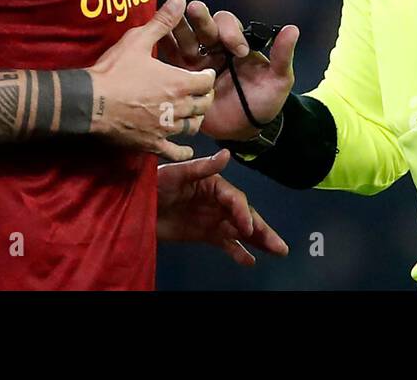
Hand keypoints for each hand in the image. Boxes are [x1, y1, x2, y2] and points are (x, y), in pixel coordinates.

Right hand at [89, 0, 217, 161]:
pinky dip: (183, 150)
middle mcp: (178, 107)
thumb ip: (162, 21)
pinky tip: (184, 148)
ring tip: (191, 114)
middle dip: (204, 98)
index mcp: (178, 82)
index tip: (203, 75)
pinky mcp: (152, 144)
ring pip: (192, 127)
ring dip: (195, 119)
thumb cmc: (114, 70)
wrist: (90, 103)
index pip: (207, 82)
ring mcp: (166, 128)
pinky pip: (175, 152)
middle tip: (199, 93)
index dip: (207, 78)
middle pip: (203, 105)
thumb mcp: (138, 40)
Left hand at [156, 149, 288, 264]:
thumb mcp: (176, 173)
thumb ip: (202, 167)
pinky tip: (250, 261)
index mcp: (214, 184)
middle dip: (262, 230)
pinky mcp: (204, 234)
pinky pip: (226, 243)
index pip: (235, 199)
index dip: (243, 213)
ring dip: (259, 241)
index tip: (247, 228)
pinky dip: (238, 251)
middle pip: (245, 216)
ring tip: (277, 251)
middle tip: (280, 246)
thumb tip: (227, 154)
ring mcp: (212, 219)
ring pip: (241, 231)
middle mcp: (217, 202)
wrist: (136, 205)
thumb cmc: (155, 184)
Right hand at [158, 1, 297, 140]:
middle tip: (194, 9)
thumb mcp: (279, 79)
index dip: (231, 32)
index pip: (228, 25)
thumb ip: (282, 56)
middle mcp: (213, 47)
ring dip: (178, 30)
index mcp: (235, 44)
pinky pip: (170, 62)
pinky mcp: (181, 79)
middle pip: (202, 26)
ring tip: (168, 23)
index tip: (239, 51)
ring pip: (184, 40)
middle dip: (198, 17)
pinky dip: (162, 51)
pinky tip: (154, 43)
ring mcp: (195, 62)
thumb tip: (292, 29)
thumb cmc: (264, 101)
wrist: (246, 129)